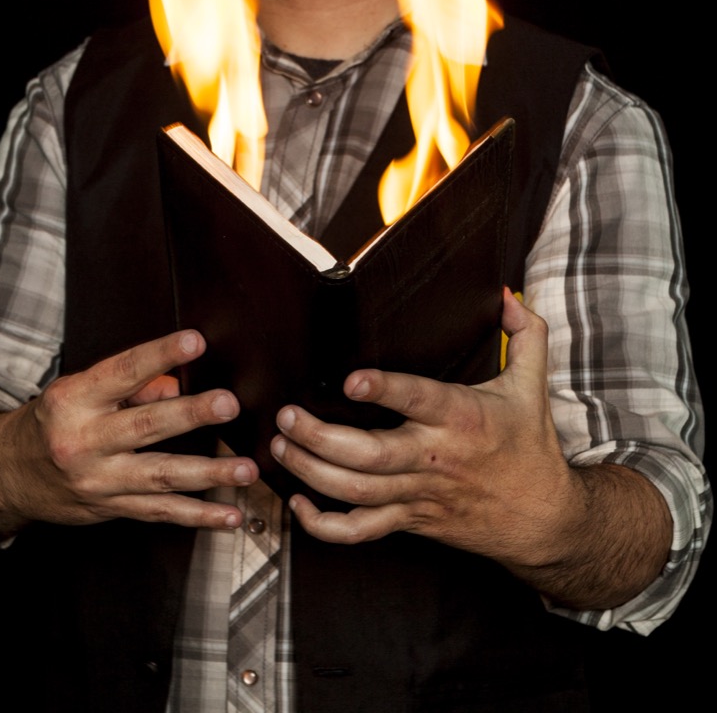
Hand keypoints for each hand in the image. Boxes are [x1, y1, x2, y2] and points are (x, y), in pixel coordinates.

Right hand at [0, 329, 258, 545]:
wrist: (5, 474)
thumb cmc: (49, 421)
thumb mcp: (77, 391)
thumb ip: (127, 386)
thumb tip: (173, 383)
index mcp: (74, 400)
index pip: (122, 372)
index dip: (159, 355)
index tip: (195, 341)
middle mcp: (84, 441)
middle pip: (144, 427)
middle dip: (190, 415)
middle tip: (228, 405)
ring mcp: (98, 481)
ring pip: (160, 478)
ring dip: (209, 474)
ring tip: (246, 468)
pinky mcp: (110, 508)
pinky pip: (160, 514)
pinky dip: (199, 517)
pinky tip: (230, 515)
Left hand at [270, 290, 579, 568]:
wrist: (544, 520)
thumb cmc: (532, 448)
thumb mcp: (533, 385)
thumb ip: (524, 335)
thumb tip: (508, 294)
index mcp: (461, 418)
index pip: (418, 401)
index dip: (383, 390)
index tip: (351, 381)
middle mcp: (434, 457)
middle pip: (370, 456)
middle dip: (320, 438)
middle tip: (287, 415)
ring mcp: (418, 493)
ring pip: (356, 492)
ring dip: (311, 471)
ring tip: (281, 446)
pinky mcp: (411, 521)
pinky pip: (360, 531)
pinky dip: (324, 524)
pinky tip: (299, 503)